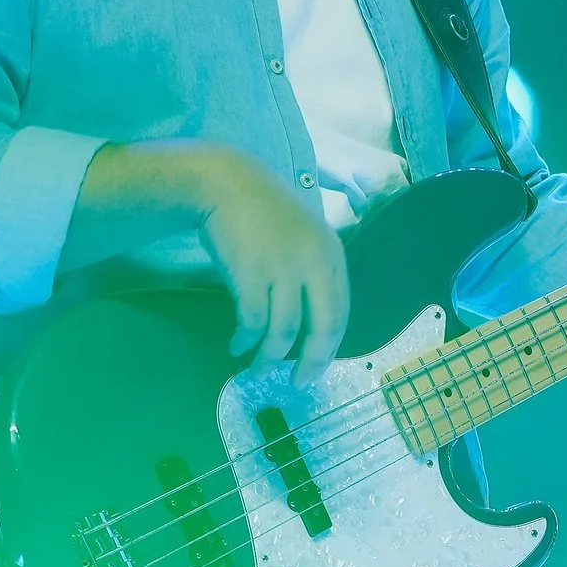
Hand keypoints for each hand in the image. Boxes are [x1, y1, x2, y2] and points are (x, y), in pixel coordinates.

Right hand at [197, 153, 348, 387]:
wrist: (225, 183)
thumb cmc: (262, 212)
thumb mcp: (303, 238)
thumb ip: (313, 273)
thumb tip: (310, 325)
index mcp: (332, 255)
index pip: (341, 314)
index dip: (328, 348)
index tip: (315, 368)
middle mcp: (315, 264)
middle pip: (322, 328)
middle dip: (311, 363)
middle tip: (297, 383)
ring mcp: (284, 269)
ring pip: (284, 331)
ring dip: (270, 357)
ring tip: (257, 368)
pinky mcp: (251, 274)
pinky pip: (253, 321)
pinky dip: (245, 339)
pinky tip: (237, 345)